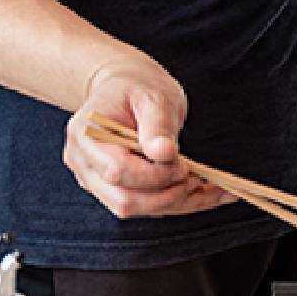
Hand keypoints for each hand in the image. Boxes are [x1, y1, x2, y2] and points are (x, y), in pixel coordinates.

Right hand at [63, 59, 230, 217]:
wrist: (124, 88)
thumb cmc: (137, 87)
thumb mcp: (153, 97)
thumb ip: (158, 125)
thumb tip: (165, 155)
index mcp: (86, 134)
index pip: (117, 171)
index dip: (154, 175)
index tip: (183, 165)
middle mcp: (84, 163)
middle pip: (124, 200)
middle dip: (166, 196)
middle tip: (198, 178)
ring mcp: (95, 180)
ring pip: (135, 208)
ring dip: (175, 202)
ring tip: (212, 189)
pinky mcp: (113, 189)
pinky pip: (145, 205)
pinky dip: (177, 202)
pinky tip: (209, 194)